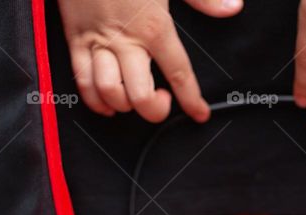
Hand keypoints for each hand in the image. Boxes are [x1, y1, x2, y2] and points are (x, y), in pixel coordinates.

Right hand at [59, 0, 242, 122]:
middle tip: (161, 101)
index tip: (199, 114)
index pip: (179, 72)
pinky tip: (108, 102)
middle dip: (154, 109)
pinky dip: (94, 99)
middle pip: (140, 96)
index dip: (191, 99)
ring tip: (134, 99)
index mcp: (154, 25)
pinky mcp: (75, 38)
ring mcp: (98, 40)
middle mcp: (126, 39)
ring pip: (109, 92)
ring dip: (124, 104)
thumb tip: (231, 8)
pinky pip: (81, 80)